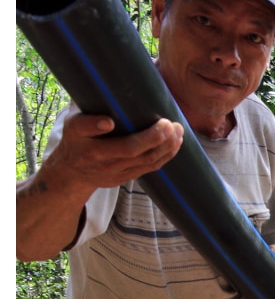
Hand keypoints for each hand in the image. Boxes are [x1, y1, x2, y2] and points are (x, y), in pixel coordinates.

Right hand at [43, 111, 183, 195]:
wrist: (73, 173)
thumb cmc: (74, 143)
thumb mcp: (72, 128)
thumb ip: (87, 123)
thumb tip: (109, 121)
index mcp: (97, 152)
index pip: (127, 147)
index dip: (146, 137)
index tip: (156, 123)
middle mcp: (111, 164)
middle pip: (142, 155)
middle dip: (161, 140)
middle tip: (174, 124)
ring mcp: (121, 173)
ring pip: (150, 163)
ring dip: (168, 148)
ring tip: (179, 132)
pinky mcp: (129, 178)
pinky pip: (151, 168)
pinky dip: (165, 156)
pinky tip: (174, 144)